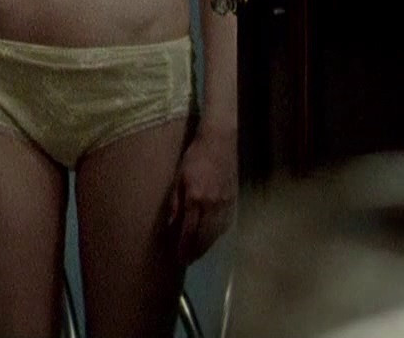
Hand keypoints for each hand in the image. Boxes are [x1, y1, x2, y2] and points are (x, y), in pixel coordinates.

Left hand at [166, 125, 236, 261]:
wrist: (219, 143)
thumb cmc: (194, 157)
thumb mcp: (178, 177)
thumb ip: (174, 202)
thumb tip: (169, 225)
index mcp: (196, 199)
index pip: (189, 231)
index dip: (184, 247)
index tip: (178, 259)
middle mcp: (212, 205)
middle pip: (204, 236)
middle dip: (195, 251)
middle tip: (186, 261)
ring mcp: (225, 204)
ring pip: (216, 233)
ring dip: (206, 246)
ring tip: (196, 254)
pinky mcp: (233, 201)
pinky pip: (225, 224)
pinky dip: (216, 235)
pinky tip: (210, 238)